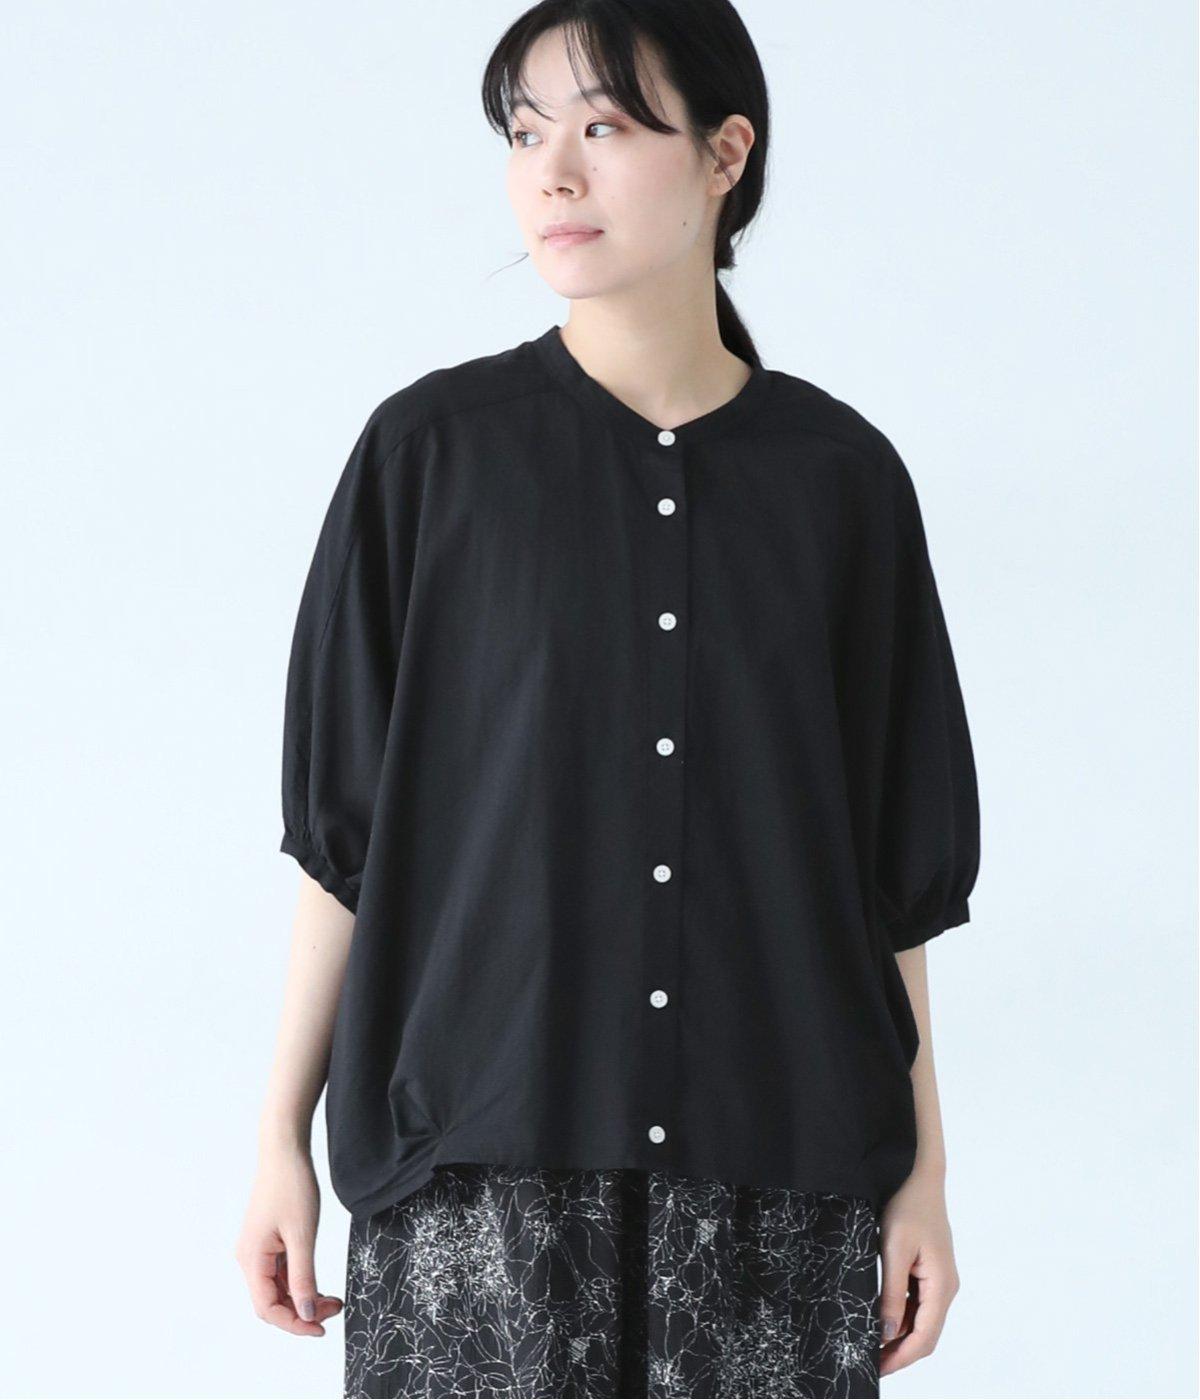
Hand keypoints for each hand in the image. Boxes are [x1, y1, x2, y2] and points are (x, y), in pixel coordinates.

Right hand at [235, 1143, 343, 1336]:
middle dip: (301, 1311)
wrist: (284, 1150)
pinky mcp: (266, 1241)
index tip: (321, 1328)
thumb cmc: (292, 1186)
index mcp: (251, 1259)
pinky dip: (299, 1281)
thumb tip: (305, 1314)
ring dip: (303, 1297)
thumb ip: (303, 1277)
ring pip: (277, 1288)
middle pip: (271, 1302)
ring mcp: (257, 1250)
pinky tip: (318, 1284)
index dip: (294, 1323)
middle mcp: (249, 1258)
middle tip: (334, 1310)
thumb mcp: (302, 1234)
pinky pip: (280, 1272)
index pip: (267, 1308)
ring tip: (332, 1299)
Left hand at [877, 1171, 959, 1375]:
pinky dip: (900, 1316)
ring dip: (898, 1336)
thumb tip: (885, 1333)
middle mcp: (945, 1287)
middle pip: (924, 1334)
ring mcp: (939, 1280)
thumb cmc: (908, 1206)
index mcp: (942, 1286)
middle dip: (899, 1352)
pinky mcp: (930, 1271)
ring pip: (920, 1320)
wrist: (919, 1175)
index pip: (925, 1337)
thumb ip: (890, 1293)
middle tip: (869, 1362)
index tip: (878, 1369)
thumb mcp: (893, 1249)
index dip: (901, 1358)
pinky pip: (916, 1303)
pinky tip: (879, 1319)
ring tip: (869, 1344)